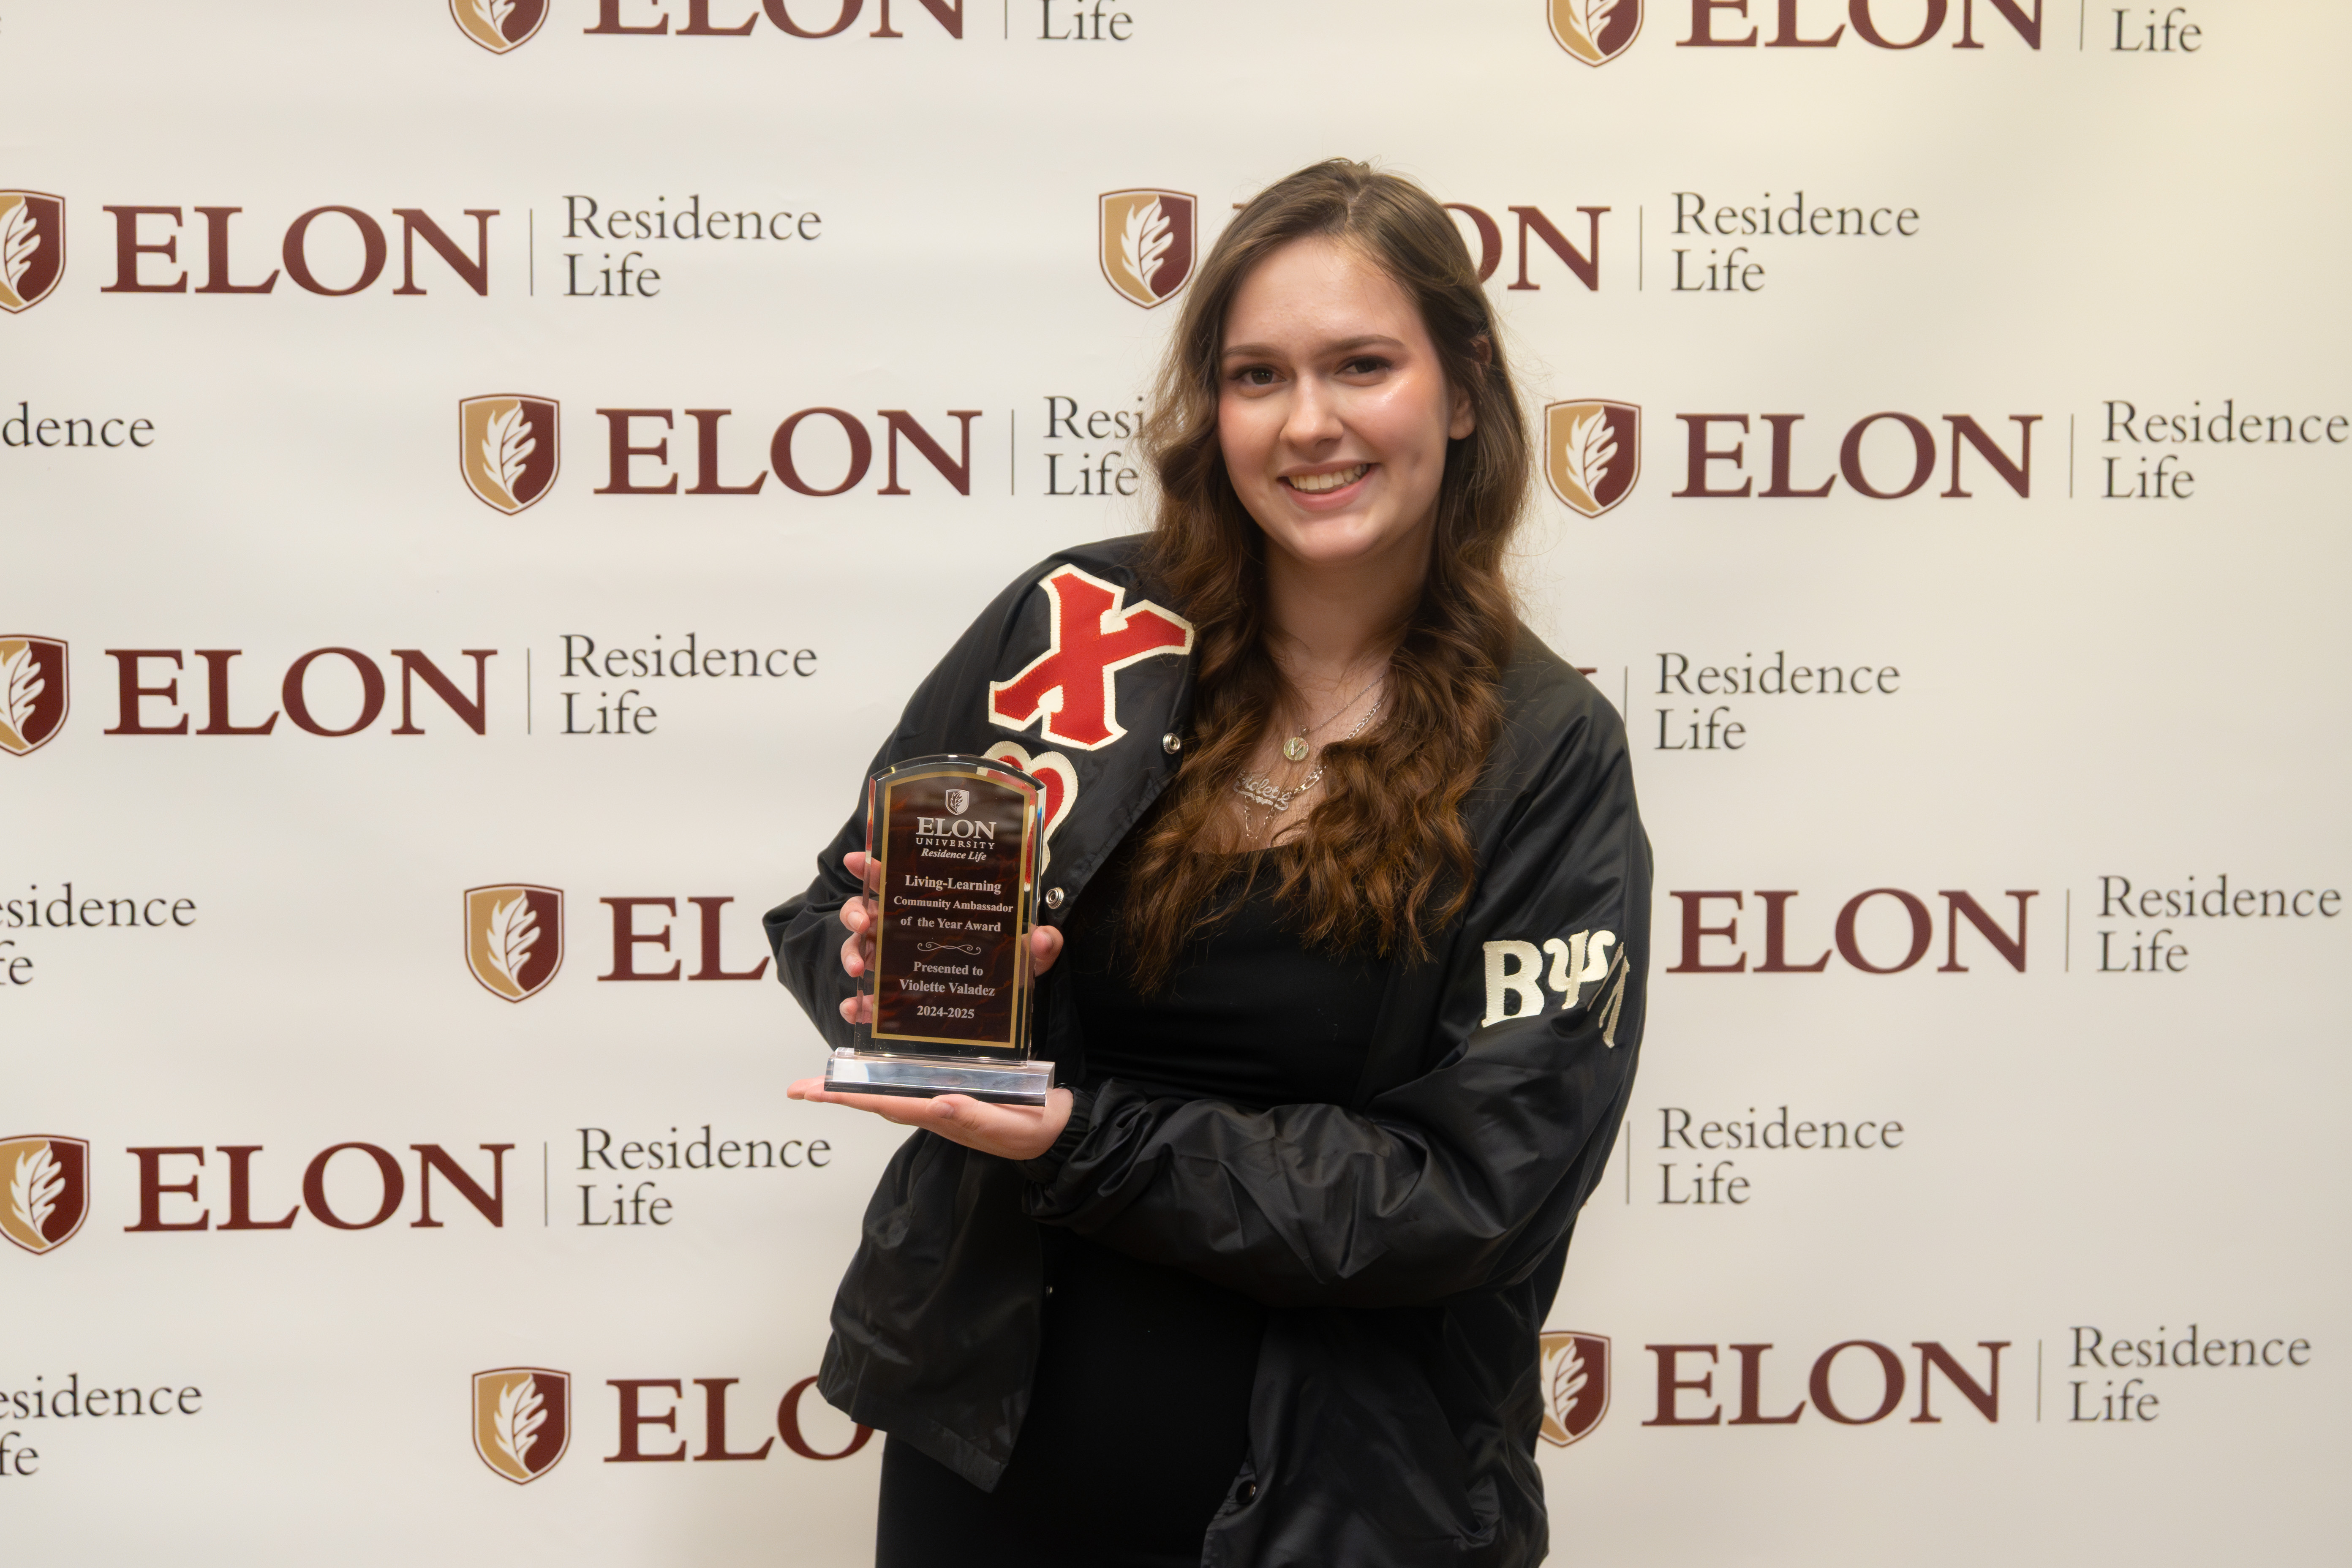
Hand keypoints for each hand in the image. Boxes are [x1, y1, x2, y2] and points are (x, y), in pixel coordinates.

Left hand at [786, 1079, 1074, 1162]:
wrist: (1057, 1132)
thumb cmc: (1035, 1129)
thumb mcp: (1011, 1125)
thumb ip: (975, 1117)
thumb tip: (938, 1104)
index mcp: (944, 1115)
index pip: (887, 1103)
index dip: (849, 1095)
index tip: (815, 1091)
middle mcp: (935, 1110)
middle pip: (876, 1100)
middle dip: (838, 1094)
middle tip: (799, 1088)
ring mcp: (942, 1105)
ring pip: (888, 1095)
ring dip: (855, 1087)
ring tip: (824, 1080)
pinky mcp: (953, 1097)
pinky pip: (909, 1089)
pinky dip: (885, 1081)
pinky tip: (875, 1072)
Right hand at [834, 850, 1064, 1025]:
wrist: (1003, 1007)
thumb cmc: (1007, 965)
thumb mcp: (1026, 953)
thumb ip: (1039, 945)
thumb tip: (1047, 938)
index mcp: (929, 907)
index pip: (896, 879)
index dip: (873, 867)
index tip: (856, 860)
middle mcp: (904, 931)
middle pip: (866, 912)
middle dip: (855, 913)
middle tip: (864, 921)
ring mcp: (894, 963)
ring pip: (859, 950)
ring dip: (851, 955)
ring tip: (859, 968)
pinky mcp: (892, 996)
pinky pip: (867, 998)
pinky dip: (856, 1004)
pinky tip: (857, 1009)